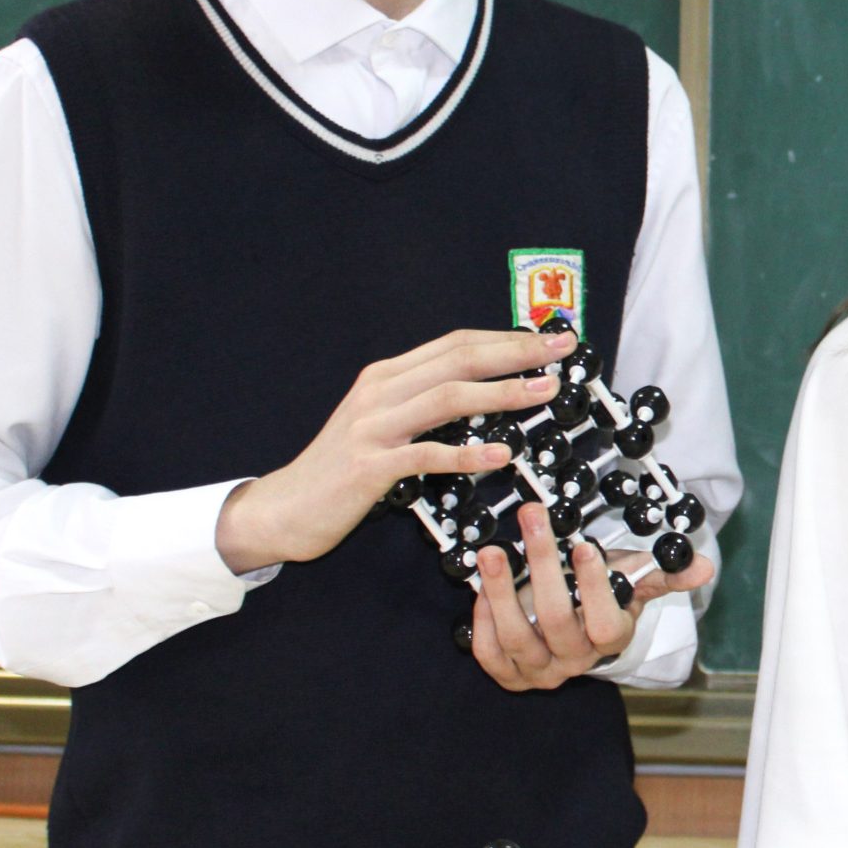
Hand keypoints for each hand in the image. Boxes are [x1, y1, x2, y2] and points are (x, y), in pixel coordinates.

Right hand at [215, 328, 577, 571]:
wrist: (286, 508)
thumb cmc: (343, 469)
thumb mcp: (384, 423)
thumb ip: (425, 404)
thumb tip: (486, 393)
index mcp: (387, 377)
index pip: (455, 344)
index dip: (504, 339)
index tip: (548, 340)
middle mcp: (381, 392)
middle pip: (458, 360)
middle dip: (515, 353)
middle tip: (561, 351)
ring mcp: (373, 427)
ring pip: (447, 398)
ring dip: (502, 393)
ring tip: (544, 392)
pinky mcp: (369, 466)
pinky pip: (426, 455)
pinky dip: (466, 454)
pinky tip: (500, 456)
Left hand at [471, 503, 712, 692]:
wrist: (575, 633)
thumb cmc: (604, 598)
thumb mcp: (634, 584)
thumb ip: (664, 574)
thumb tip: (704, 566)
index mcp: (611, 638)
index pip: (606, 622)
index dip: (594, 588)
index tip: (584, 546)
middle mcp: (576, 660)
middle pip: (557, 621)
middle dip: (542, 568)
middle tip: (532, 519)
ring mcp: (541, 671)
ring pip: (518, 638)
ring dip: (500, 593)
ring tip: (492, 552)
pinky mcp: (509, 675)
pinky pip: (490, 654)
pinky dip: (482, 622)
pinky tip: (480, 588)